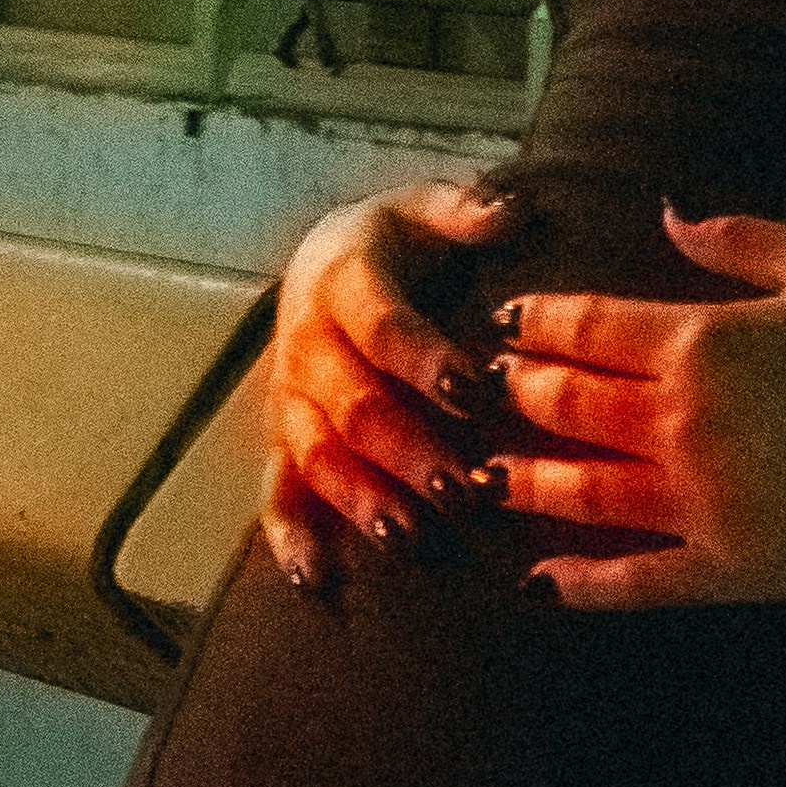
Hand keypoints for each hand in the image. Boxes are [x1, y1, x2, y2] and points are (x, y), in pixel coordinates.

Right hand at [262, 179, 514, 553]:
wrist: (323, 256)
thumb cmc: (397, 239)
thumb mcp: (427, 207)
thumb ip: (466, 211)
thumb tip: (509, 209)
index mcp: (344, 282)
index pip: (383, 326)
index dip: (423, 358)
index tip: (472, 389)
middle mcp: (308, 344)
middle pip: (353, 406)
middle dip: (407, 451)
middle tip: (463, 491)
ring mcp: (290, 397)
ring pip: (316, 456)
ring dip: (361, 500)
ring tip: (410, 539)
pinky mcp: (281, 438)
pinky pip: (276, 490)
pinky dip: (290, 536)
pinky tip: (316, 579)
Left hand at [488, 212, 785, 610]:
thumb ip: (737, 237)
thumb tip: (665, 211)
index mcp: (702, 341)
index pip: (585, 327)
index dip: (536, 322)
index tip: (506, 323)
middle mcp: (685, 422)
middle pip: (569, 406)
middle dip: (517, 395)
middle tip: (484, 392)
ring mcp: (704, 503)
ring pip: (584, 495)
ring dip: (525, 484)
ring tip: (483, 478)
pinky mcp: (733, 570)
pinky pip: (639, 583)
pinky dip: (582, 586)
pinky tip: (541, 582)